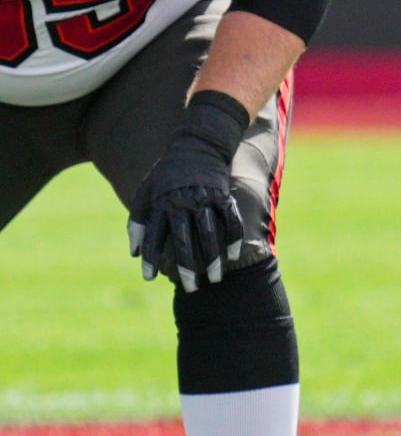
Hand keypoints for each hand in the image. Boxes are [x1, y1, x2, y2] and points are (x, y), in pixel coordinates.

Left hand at [128, 91, 247, 292]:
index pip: (153, 234)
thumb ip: (137, 222)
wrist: (196, 147)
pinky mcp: (224, 196)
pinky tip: (232, 257)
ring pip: (210, 233)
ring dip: (213, 258)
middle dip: (187, 266)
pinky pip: (231, 220)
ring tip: (215, 279)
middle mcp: (182, 203)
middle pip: (184, 239)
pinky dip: (233, 239)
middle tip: (190, 288)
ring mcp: (205, 199)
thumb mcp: (144, 193)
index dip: (150, 257)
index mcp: (160, 203)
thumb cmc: (166, 175)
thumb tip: (133, 253)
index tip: (148, 278)